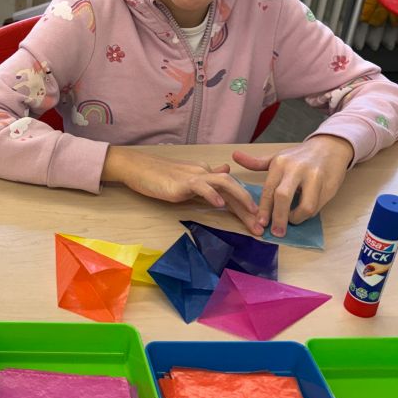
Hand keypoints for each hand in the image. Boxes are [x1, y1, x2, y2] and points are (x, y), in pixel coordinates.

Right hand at [102, 147, 262, 233]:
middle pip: (233, 188)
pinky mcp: (181, 182)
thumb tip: (225, 171)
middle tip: (261, 228)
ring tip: (251, 214)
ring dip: (240, 198)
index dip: (245, 206)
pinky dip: (211, 195)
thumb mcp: (187, 180)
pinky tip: (219, 206)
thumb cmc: (158, 177)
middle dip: (249, 207)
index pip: (231, 190)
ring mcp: (193, 176)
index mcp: (206, 175)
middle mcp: (204, 173)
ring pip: (224, 183)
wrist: (137, 168)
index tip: (257, 224)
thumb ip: (206, 180)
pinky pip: (201, 186)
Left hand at [232, 135, 353, 236]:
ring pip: (305, 206)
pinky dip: (310, 214)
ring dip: (297, 218)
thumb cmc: (300, 156)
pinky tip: (304, 213)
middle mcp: (296, 169)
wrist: (330, 147)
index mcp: (280, 163)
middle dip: (278, 218)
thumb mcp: (277, 157)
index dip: (264, 209)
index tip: (260, 223)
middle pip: (283, 197)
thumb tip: (234, 156)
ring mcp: (314, 177)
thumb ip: (256, 162)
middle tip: (276, 232)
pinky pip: (317, 206)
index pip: (268, 190)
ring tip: (293, 220)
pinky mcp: (328, 186)